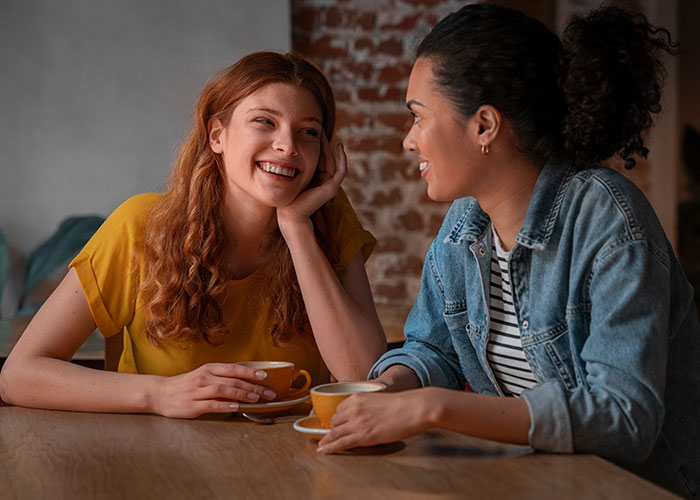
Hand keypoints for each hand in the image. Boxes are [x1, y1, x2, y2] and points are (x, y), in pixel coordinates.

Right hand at [151, 363, 275, 418]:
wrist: (159, 393)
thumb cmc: (185, 385)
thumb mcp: (203, 375)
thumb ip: (220, 378)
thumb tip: (244, 382)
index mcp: (208, 369)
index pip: (233, 368)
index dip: (250, 372)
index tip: (265, 376)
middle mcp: (204, 377)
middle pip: (233, 380)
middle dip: (253, 386)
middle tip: (268, 393)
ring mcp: (198, 391)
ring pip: (224, 390)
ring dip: (242, 394)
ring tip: (256, 399)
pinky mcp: (193, 405)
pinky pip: (212, 404)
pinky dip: (225, 405)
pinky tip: (237, 406)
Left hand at [277, 137, 346, 234]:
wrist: (289, 212)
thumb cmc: (288, 196)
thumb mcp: (294, 175)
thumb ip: (297, 165)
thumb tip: (292, 149)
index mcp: (318, 179)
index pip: (320, 158)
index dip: (318, 145)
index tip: (313, 131)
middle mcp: (325, 182)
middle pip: (327, 158)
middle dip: (324, 143)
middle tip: (320, 127)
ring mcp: (330, 185)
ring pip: (334, 161)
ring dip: (331, 147)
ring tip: (325, 133)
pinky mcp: (332, 188)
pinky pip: (341, 170)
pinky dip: (342, 158)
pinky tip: (339, 146)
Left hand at [316, 389, 431, 453]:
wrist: (414, 408)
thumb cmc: (403, 404)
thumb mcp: (379, 399)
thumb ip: (368, 405)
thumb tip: (366, 415)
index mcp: (358, 397)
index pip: (339, 409)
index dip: (338, 418)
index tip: (337, 424)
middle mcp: (354, 409)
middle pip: (335, 421)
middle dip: (334, 428)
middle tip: (334, 435)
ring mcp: (358, 423)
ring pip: (335, 432)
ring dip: (328, 439)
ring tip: (323, 446)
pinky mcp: (364, 436)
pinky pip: (341, 443)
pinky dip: (330, 447)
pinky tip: (323, 451)